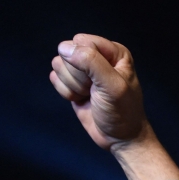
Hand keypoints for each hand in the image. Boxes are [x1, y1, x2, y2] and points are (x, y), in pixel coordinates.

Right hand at [50, 34, 149, 150]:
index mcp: (113, 51)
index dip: (85, 61)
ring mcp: (83, 69)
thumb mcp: (113, 86)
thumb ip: (92, 63)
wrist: (119, 137)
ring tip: (90, 95)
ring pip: (59, 64)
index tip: (100, 81)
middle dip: (78, 76)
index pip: (82, 41)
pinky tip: (81, 99)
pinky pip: (55, 78)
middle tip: (95, 90)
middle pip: (68, 52)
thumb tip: (65, 48)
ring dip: (73, 85)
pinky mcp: (72, 82)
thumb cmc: (123, 112)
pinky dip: (66, 92)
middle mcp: (98, 56)